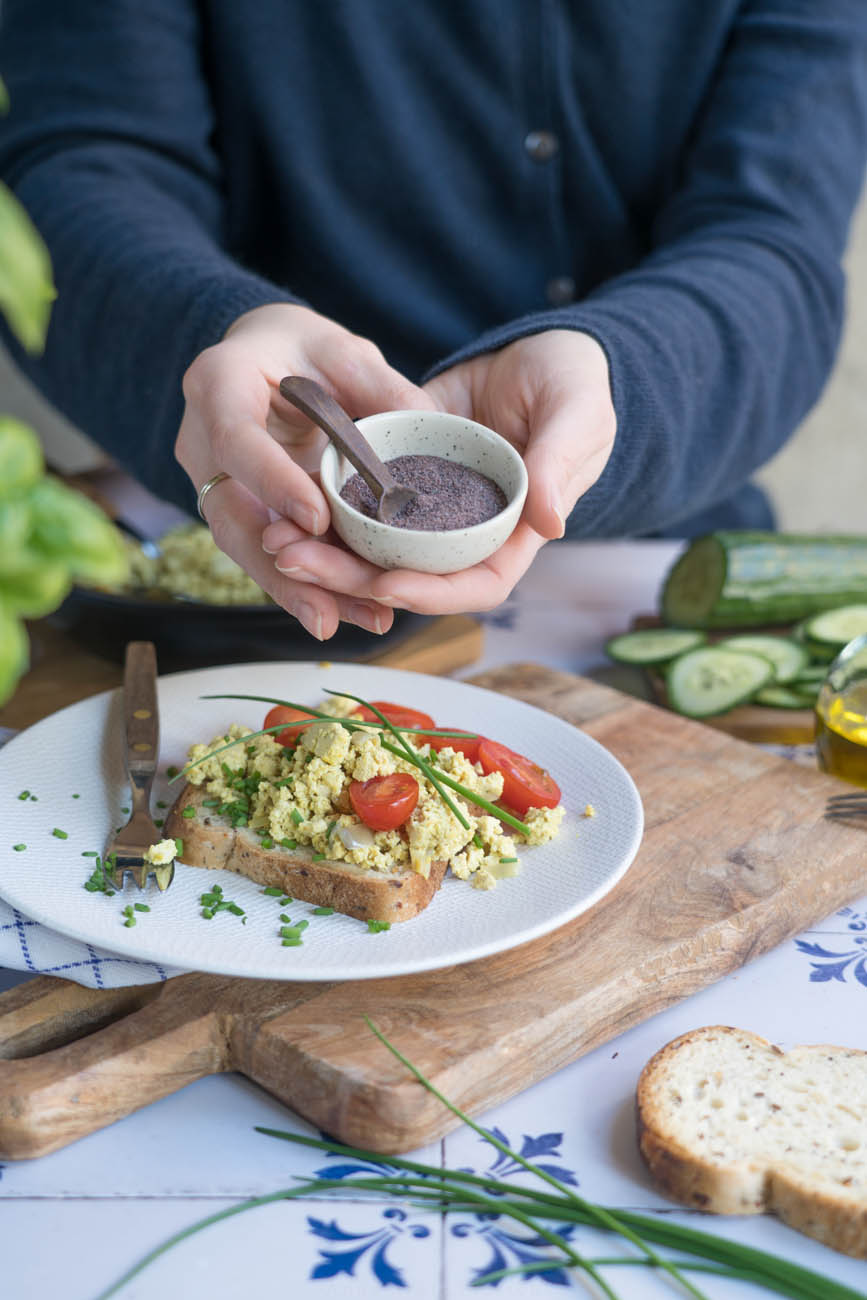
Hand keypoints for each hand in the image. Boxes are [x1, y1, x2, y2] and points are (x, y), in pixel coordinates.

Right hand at [175, 302, 434, 638]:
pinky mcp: (238, 511)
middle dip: (279, 569)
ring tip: (347, 622)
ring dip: (295, 590)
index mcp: (217, 384)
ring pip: (245, 548)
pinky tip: (343, 613)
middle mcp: (200, 441)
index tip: (316, 519)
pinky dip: (303, 583)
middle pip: (231, 517)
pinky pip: (264, 552)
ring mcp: (213, 482)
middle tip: (326, 613)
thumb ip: (382, 389)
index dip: (274, 482)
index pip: (237, 441)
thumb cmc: (301, 348)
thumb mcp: (343, 350)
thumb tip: (432, 435)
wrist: (263, 358)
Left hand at [260, 329, 615, 615]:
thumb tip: (549, 522)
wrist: (543, 347)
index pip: (475, 583)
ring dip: (329, 551)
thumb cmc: (577, 385)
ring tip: (276, 541)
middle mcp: (467, 532)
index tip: (388, 583)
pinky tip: (285, 504)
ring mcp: (431, 506)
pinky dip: (328, 508)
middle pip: (411, 574)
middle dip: (355, 577)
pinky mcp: (402, 473)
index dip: (433, 592)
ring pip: (377, 545)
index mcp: (514, 533)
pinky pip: (362, 500)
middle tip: (298, 561)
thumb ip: (562, 462)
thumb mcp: (578, 414)